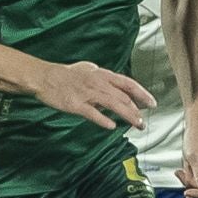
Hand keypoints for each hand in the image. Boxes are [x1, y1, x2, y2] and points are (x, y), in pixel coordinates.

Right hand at [31, 61, 155, 129]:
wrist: (45, 77)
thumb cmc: (66, 75)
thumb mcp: (88, 71)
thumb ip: (104, 79)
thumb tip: (117, 88)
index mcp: (102, 75)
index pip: (128, 83)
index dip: (142, 93)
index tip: (152, 103)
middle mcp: (98, 83)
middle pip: (123, 97)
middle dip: (136, 110)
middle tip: (143, 122)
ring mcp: (87, 94)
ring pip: (113, 104)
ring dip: (127, 116)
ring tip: (136, 125)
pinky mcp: (76, 104)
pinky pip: (92, 113)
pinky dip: (103, 120)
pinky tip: (112, 127)